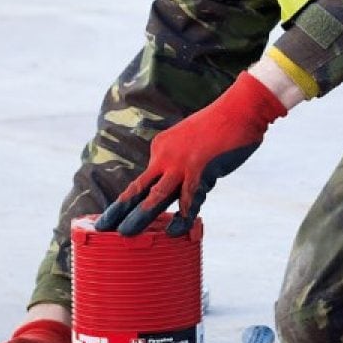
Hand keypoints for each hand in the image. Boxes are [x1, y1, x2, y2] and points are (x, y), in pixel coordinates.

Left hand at [95, 72, 286, 236]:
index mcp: (161, 148)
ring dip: (139, 217)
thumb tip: (188, 195)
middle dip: (119, 210)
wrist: (239, 109)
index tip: (116, 215)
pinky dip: (181, 217)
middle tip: (102, 227)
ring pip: (155, 196)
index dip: (130, 200)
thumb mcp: (193, 144)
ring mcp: (180, 163)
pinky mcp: (199, 169)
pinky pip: (187, 200)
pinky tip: (175, 232)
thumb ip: (186, 168)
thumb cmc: (222, 127)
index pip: (144, 181)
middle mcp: (165, 155)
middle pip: (138, 188)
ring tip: (126, 233)